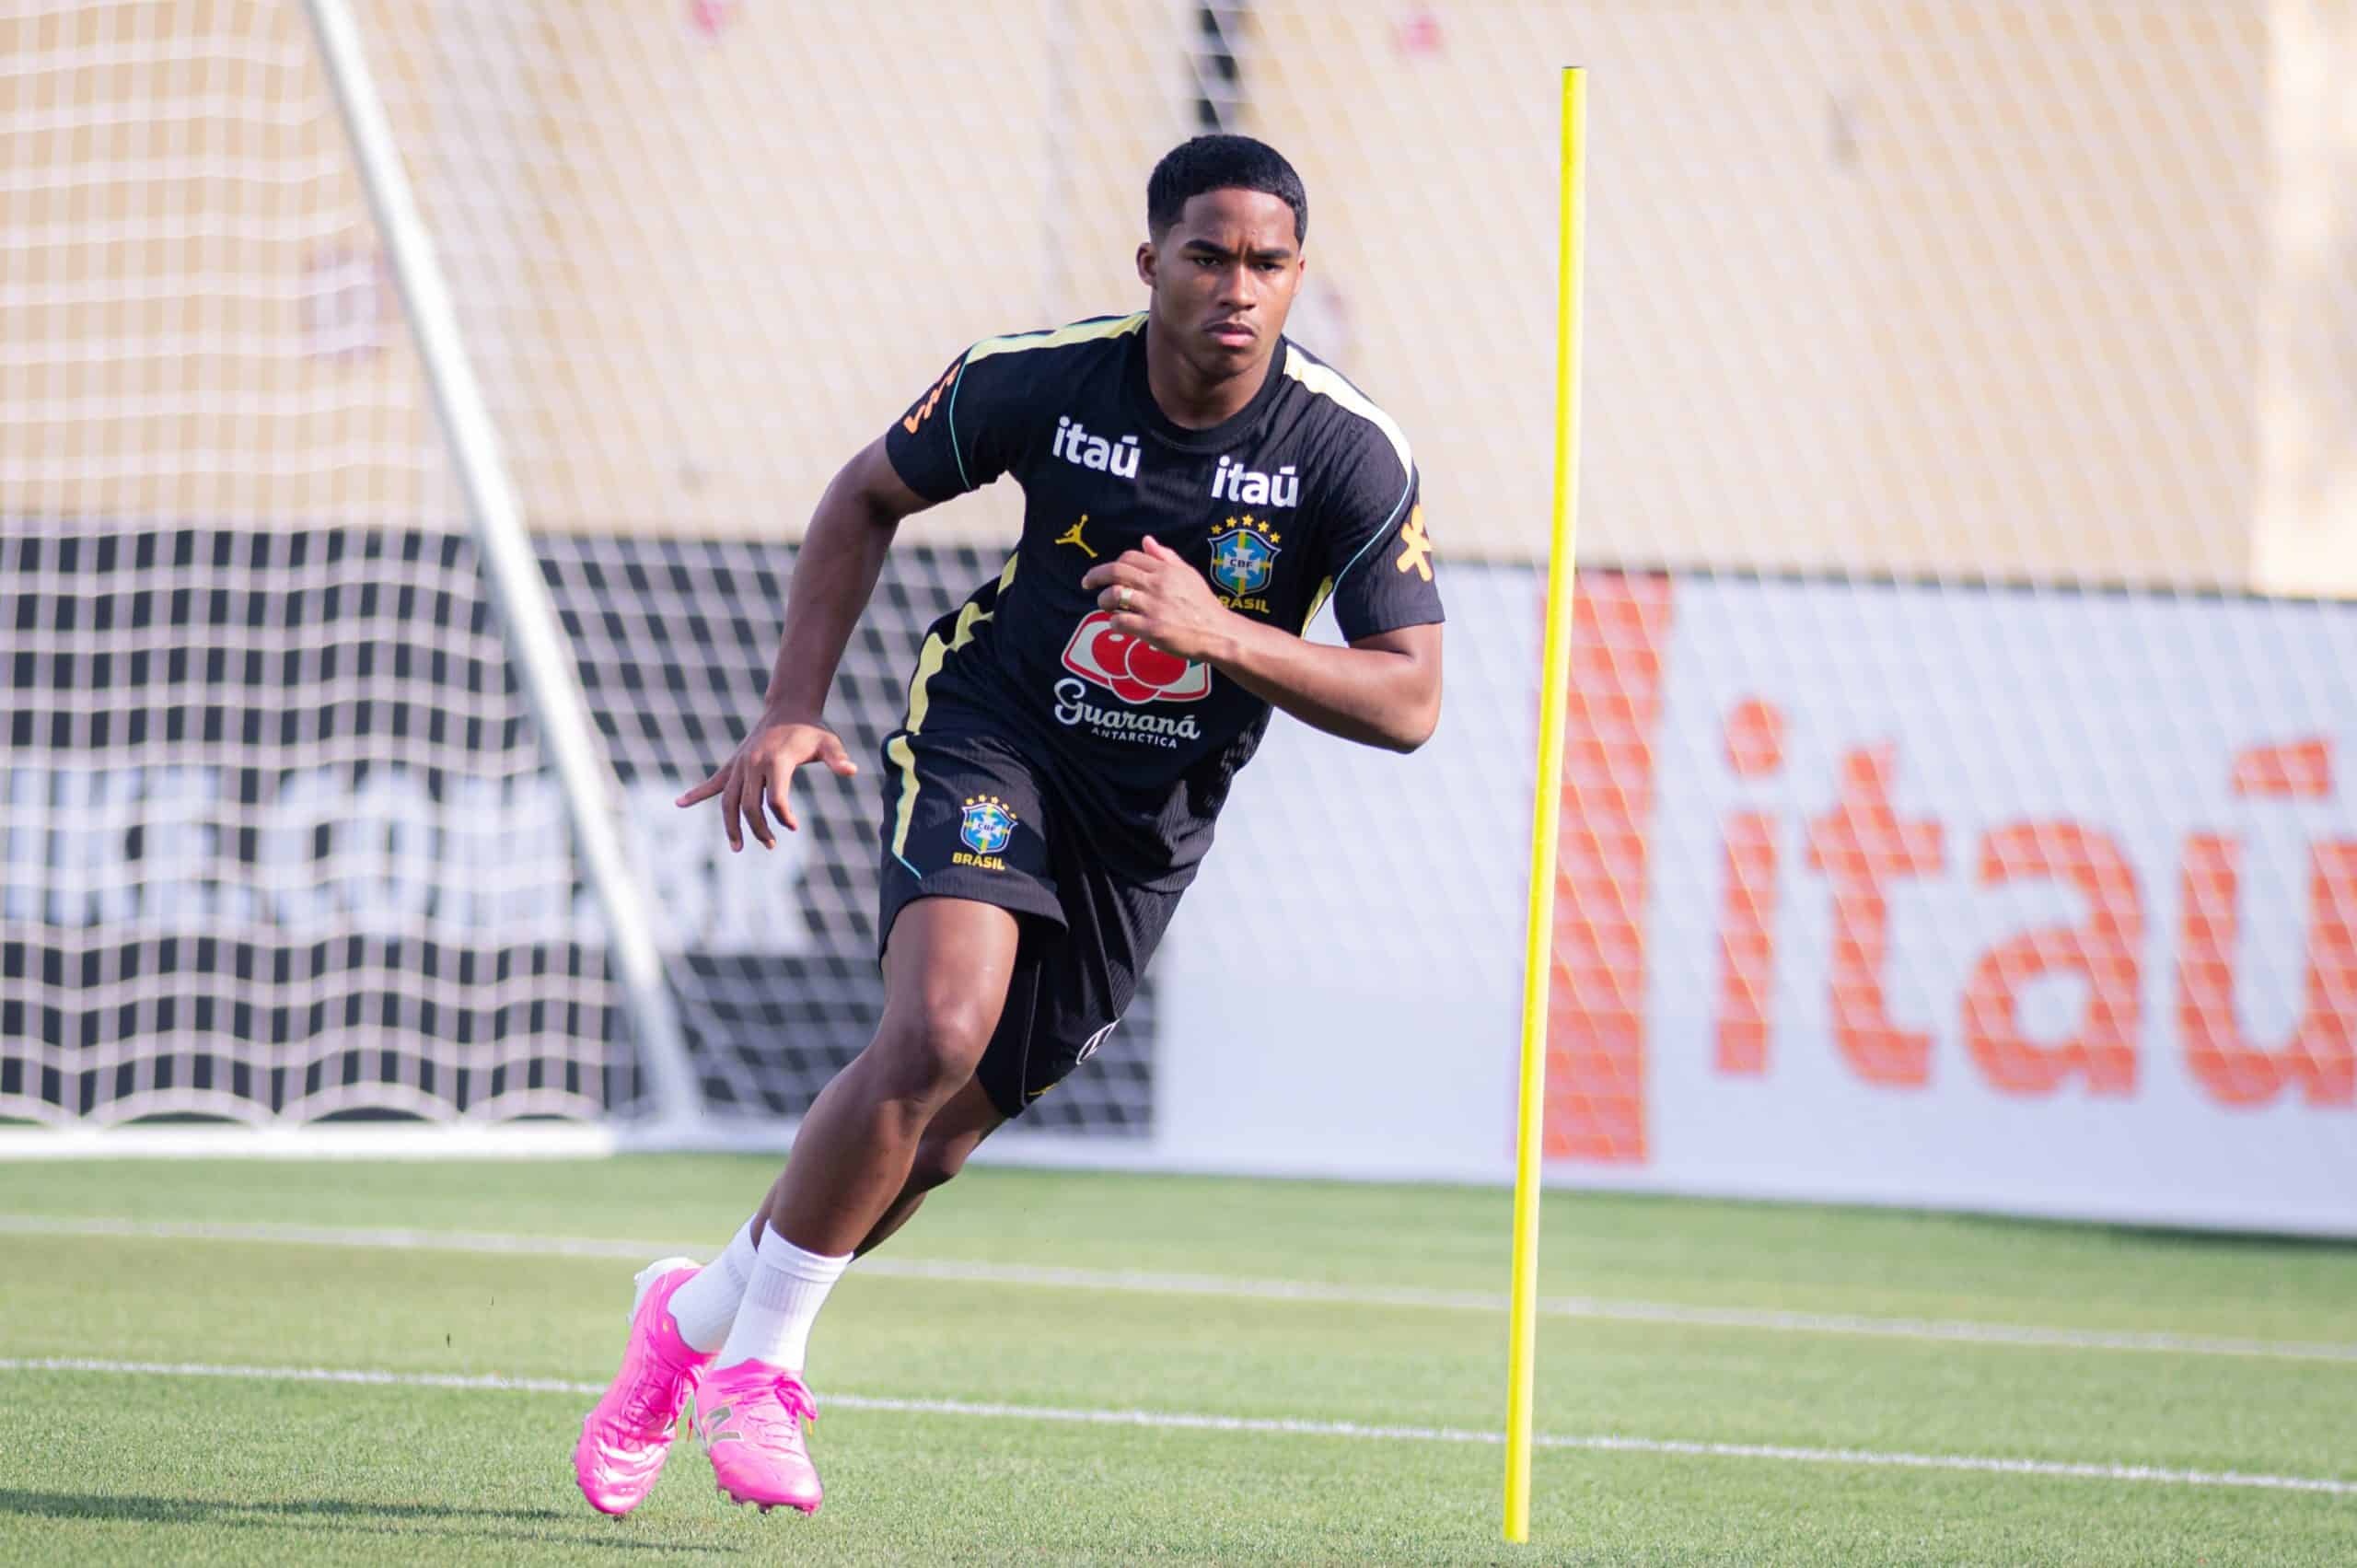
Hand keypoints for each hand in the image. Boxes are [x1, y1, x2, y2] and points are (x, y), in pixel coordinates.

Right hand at [675, 714, 857, 852]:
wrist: (789, 708)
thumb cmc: (812, 730)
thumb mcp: (829, 743)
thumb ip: (837, 759)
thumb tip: (852, 770)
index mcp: (776, 762)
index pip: (775, 799)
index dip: (784, 816)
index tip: (793, 827)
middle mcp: (753, 764)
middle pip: (749, 805)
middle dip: (758, 829)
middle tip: (771, 844)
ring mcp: (740, 764)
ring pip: (728, 800)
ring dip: (731, 825)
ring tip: (737, 847)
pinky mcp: (734, 764)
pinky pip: (713, 782)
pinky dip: (697, 793)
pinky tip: (680, 803)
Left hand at [1079, 535, 1234, 663]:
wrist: (1218, 633)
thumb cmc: (1203, 604)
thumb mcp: (1188, 574)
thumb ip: (1166, 557)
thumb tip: (1146, 540)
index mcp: (1165, 570)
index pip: (1130, 557)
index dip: (1114, 563)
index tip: (1106, 572)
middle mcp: (1157, 585)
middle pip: (1116, 572)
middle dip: (1095, 576)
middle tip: (1086, 583)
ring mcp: (1153, 607)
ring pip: (1114, 596)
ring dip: (1103, 601)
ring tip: (1105, 607)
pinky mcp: (1151, 629)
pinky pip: (1120, 621)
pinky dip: (1114, 623)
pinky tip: (1118, 625)